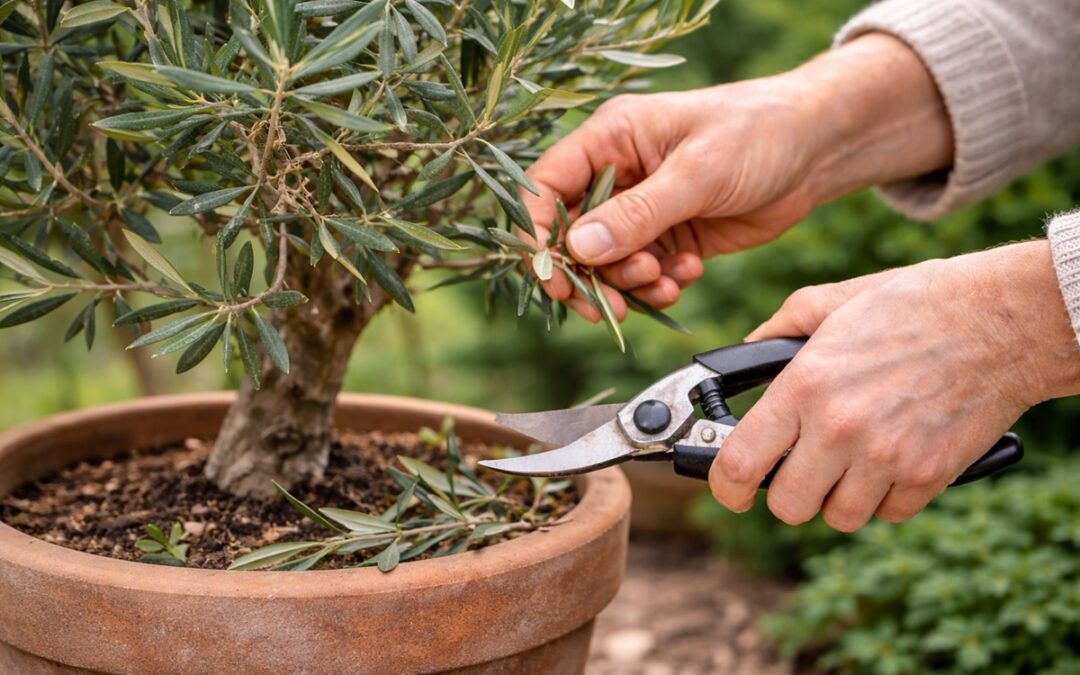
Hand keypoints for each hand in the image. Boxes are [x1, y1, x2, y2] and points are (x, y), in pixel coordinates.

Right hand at [521, 33, 953, 320]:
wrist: (816, 149)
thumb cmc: (758, 133)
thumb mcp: (698, 172)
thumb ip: (638, 212)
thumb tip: (579, 248)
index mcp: (610, 140)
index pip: (546, 188)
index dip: (538, 235)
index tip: (554, 277)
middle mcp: (617, 175)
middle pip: (571, 237)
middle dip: (590, 275)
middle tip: (613, 304)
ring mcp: (642, 209)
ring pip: (607, 264)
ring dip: (629, 284)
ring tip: (665, 281)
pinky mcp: (669, 237)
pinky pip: (644, 275)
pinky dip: (659, 286)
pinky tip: (688, 274)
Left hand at [709, 241, 1079, 530]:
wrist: (1001, 320)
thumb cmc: (915, 305)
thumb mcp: (832, 301)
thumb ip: (777, 330)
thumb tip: (742, 354)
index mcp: (805, 385)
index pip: (739, 464)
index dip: (725, 487)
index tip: (730, 490)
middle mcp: (839, 428)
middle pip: (786, 505)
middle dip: (787, 492)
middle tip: (800, 466)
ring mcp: (886, 457)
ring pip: (837, 517)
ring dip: (837, 496)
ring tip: (851, 458)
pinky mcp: (928, 476)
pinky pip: (887, 514)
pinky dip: (885, 496)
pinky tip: (892, 458)